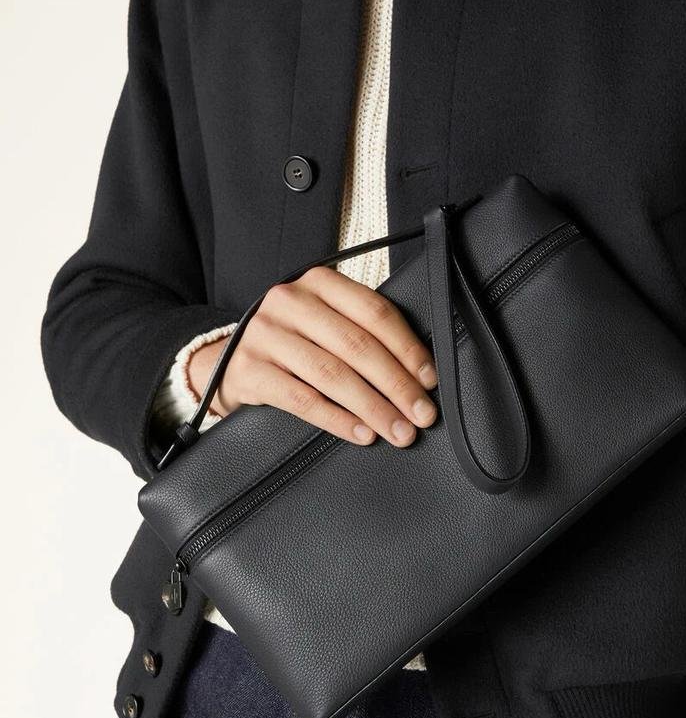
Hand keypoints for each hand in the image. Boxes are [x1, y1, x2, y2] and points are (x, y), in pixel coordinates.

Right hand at [188, 266, 437, 447]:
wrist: (224, 360)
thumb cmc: (292, 343)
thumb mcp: (322, 322)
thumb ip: (360, 332)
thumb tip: (419, 373)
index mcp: (318, 283)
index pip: (375, 312)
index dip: (408, 348)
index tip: (430, 380)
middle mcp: (290, 301)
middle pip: (357, 346)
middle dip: (397, 385)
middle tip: (422, 414)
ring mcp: (266, 334)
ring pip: (333, 375)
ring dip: (373, 407)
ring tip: (398, 430)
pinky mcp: (249, 370)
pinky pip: (303, 400)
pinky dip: (338, 420)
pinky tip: (363, 434)